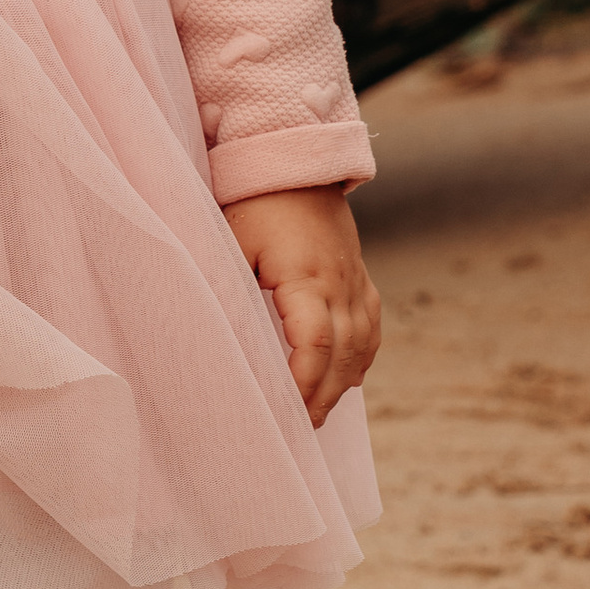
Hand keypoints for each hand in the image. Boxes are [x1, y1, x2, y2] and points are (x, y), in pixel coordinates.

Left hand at [222, 185, 380, 426]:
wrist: (296, 159)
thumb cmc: (252, 200)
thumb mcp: (231, 240)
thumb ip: (230, 287)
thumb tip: (219, 336)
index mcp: (306, 275)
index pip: (315, 342)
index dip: (304, 383)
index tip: (287, 411)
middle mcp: (339, 282)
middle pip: (343, 353)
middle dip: (324, 395)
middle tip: (301, 429)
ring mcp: (355, 279)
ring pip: (362, 343)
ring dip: (343, 382)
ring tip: (319, 414)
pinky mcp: (358, 274)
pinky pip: (371, 325)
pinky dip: (361, 356)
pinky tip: (347, 378)